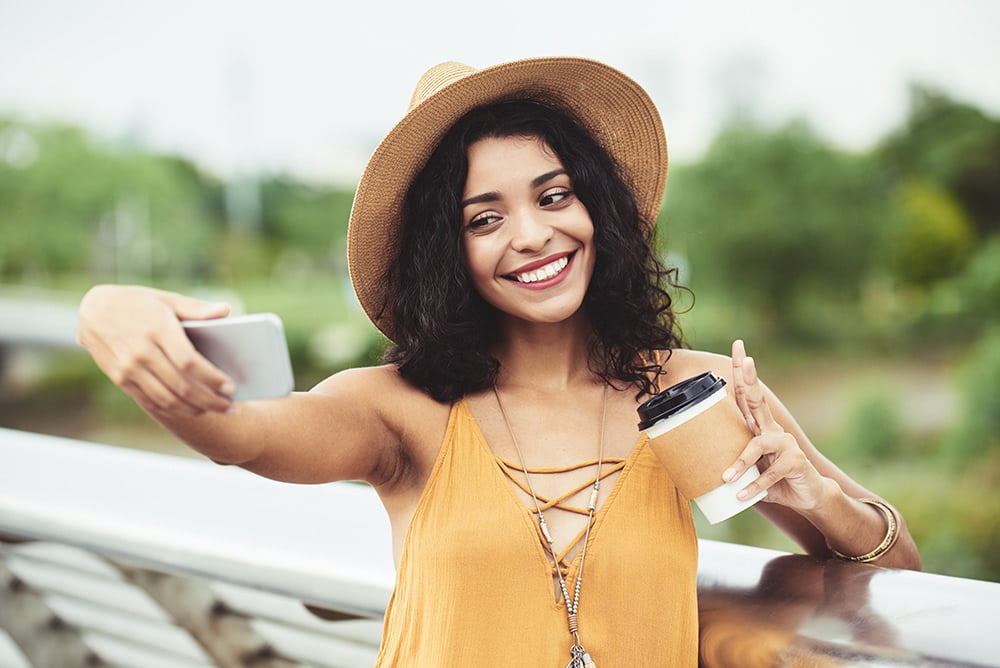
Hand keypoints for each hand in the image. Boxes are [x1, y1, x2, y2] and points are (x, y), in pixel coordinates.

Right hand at [77, 285, 235, 416]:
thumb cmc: (137, 302)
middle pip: (181, 386)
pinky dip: (174, 410)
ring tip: (217, 410)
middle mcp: (141, 352)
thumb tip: (225, 312)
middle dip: (211, 400)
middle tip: (232, 407)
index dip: (211, 378)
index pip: (189, 362)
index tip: (231, 387)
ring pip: (167, 399)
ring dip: (195, 409)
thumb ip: (196, 308)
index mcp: (157, 329)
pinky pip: (150, 401)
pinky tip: (192, 410)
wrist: (93, 310)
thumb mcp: (165, 299)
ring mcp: (128, 368)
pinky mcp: (120, 379)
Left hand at [724, 340, 828, 509]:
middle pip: (759, 400)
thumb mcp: (749, 469)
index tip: (739, 348)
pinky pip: (771, 474)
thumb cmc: (773, 480)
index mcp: (760, 428)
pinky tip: (742, 496)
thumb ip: (730, 463)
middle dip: (750, 378)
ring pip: (758, 445)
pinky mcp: (795, 462)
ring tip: (726, 478)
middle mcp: (772, 430)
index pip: (748, 396)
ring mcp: (786, 444)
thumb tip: (693, 466)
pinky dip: (755, 487)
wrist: (808, 497)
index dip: (743, 373)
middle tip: (745, 358)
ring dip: (741, 463)